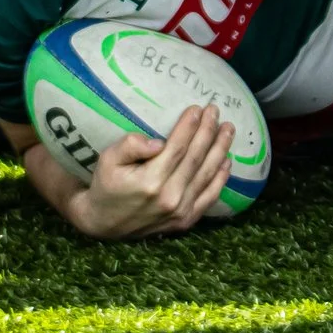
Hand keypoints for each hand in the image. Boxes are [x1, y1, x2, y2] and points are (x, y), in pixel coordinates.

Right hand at [64, 105, 232, 239]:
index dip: (190, 127)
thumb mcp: (108, 160)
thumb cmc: (106, 186)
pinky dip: (221, 178)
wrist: (104, 224)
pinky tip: (227, 160)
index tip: (198, 108)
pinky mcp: (186, 221)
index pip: (178, 148)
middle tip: (215, 110)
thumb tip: (158, 143)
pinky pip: (209, 196)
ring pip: (207, 174)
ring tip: (228, 129)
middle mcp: (170, 197)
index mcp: (150, 182)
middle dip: (208, 131)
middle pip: (196, 158)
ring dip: (220, 149)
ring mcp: (180, 212)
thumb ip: (130, 146)